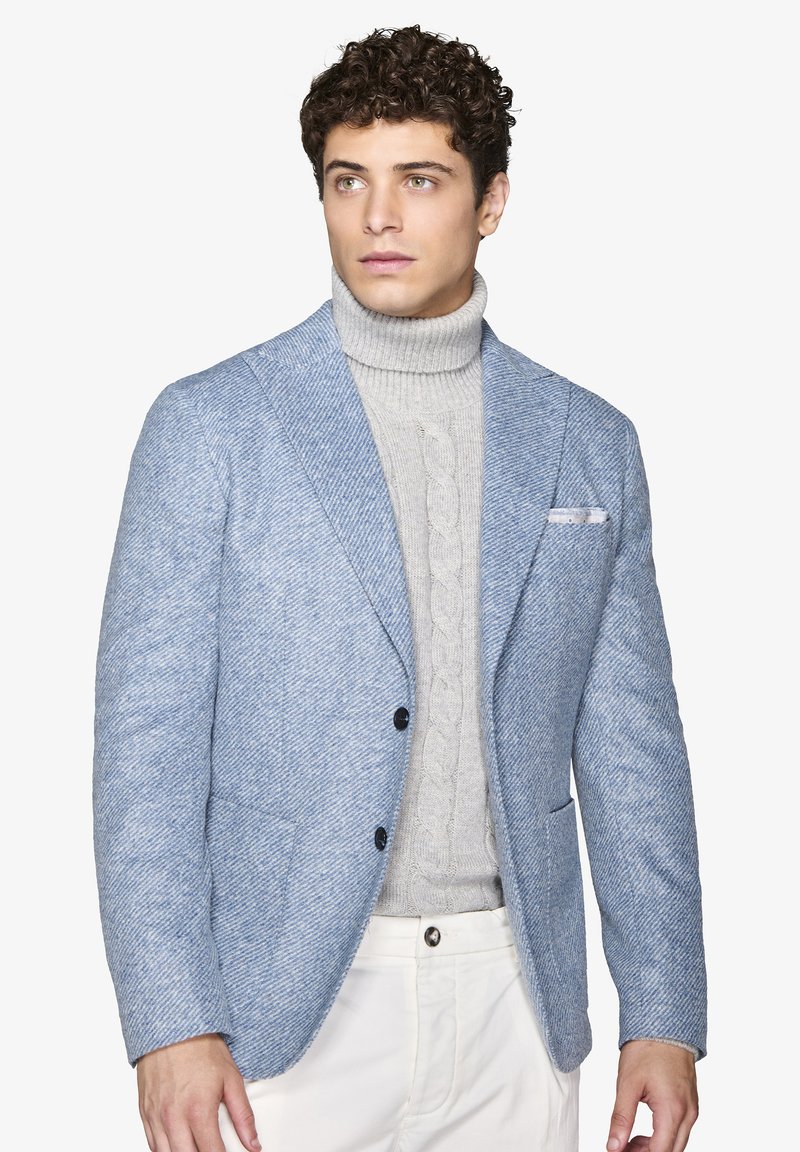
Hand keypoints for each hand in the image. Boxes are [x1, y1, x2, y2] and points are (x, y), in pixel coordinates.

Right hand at [137, 1032, 260, 1151]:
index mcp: (198, 1111)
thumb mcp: (232, 1079)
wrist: (173, 1026)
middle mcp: (174, 1118)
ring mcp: (156, 1117)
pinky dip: (165, 1150)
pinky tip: (178, 1146)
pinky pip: (152, 1145)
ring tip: (197, 1148)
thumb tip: (254, 1144)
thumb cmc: (202, 1049)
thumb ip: (243, 1116)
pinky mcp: (145, 1112)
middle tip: (213, 1150)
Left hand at [606, 1040, 698, 1151]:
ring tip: (630, 1141)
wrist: (664, 1025)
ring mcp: (691, 1109)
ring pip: (676, 1144)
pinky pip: (679, 1131)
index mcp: (673, 1110)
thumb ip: (621, 1118)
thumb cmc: (647, 1049)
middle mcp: (688, 1113)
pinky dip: (663, 1137)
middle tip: (622, 1148)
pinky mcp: (690, 1103)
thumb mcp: (627, 1084)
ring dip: (655, 1148)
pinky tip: (644, 1133)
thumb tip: (613, 1146)